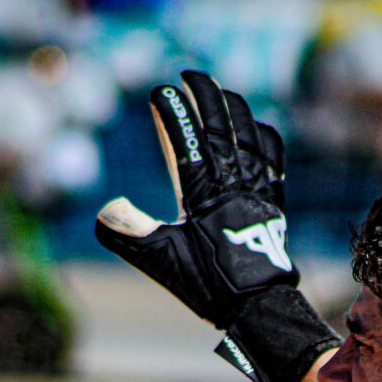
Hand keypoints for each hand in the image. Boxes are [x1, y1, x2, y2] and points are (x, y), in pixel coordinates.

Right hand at [95, 70, 293, 328]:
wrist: (257, 307)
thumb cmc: (207, 285)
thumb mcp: (160, 260)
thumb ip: (129, 232)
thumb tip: (108, 207)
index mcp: (201, 196)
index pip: (185, 142)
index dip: (172, 114)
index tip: (160, 91)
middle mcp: (231, 186)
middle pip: (219, 128)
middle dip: (205, 96)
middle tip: (189, 74)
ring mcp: (256, 192)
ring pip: (248, 137)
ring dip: (234, 109)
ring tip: (220, 90)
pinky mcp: (273, 203)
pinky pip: (273, 160)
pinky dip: (264, 137)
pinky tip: (258, 127)